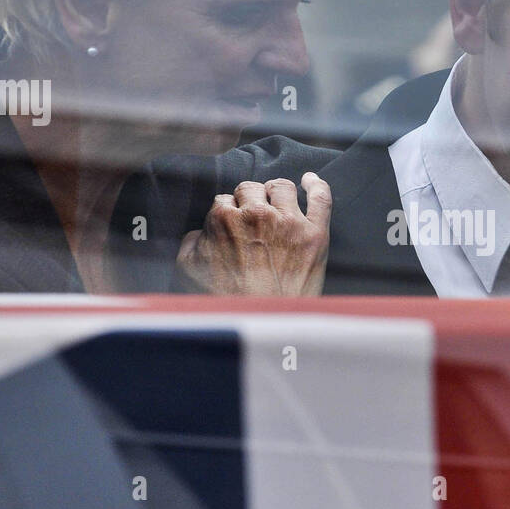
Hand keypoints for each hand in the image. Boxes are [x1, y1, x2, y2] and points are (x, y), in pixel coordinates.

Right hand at [176, 172, 331, 295]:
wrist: (263, 327)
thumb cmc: (225, 302)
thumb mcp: (188, 271)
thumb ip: (191, 243)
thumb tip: (201, 233)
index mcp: (224, 218)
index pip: (225, 199)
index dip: (229, 211)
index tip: (233, 225)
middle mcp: (258, 214)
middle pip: (252, 188)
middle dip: (250, 199)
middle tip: (252, 218)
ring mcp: (290, 222)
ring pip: (283, 187)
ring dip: (277, 191)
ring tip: (277, 201)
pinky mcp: (315, 234)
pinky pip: (321, 198)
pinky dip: (317, 186)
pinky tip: (311, 181)